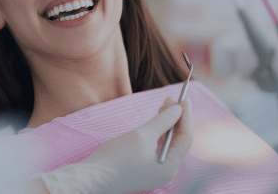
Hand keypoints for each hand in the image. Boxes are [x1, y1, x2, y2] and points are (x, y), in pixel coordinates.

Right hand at [19, 97, 191, 193]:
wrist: (92, 177)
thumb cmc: (117, 158)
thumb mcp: (142, 135)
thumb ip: (163, 121)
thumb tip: (178, 109)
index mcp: (170, 168)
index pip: (185, 138)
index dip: (184, 116)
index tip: (183, 99)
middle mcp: (165, 172)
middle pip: (177, 141)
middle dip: (175, 119)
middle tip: (172, 99)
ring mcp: (154, 172)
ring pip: (166, 144)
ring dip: (166, 124)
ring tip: (164, 106)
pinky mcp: (143, 169)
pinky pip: (156, 148)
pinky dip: (157, 134)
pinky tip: (154, 122)